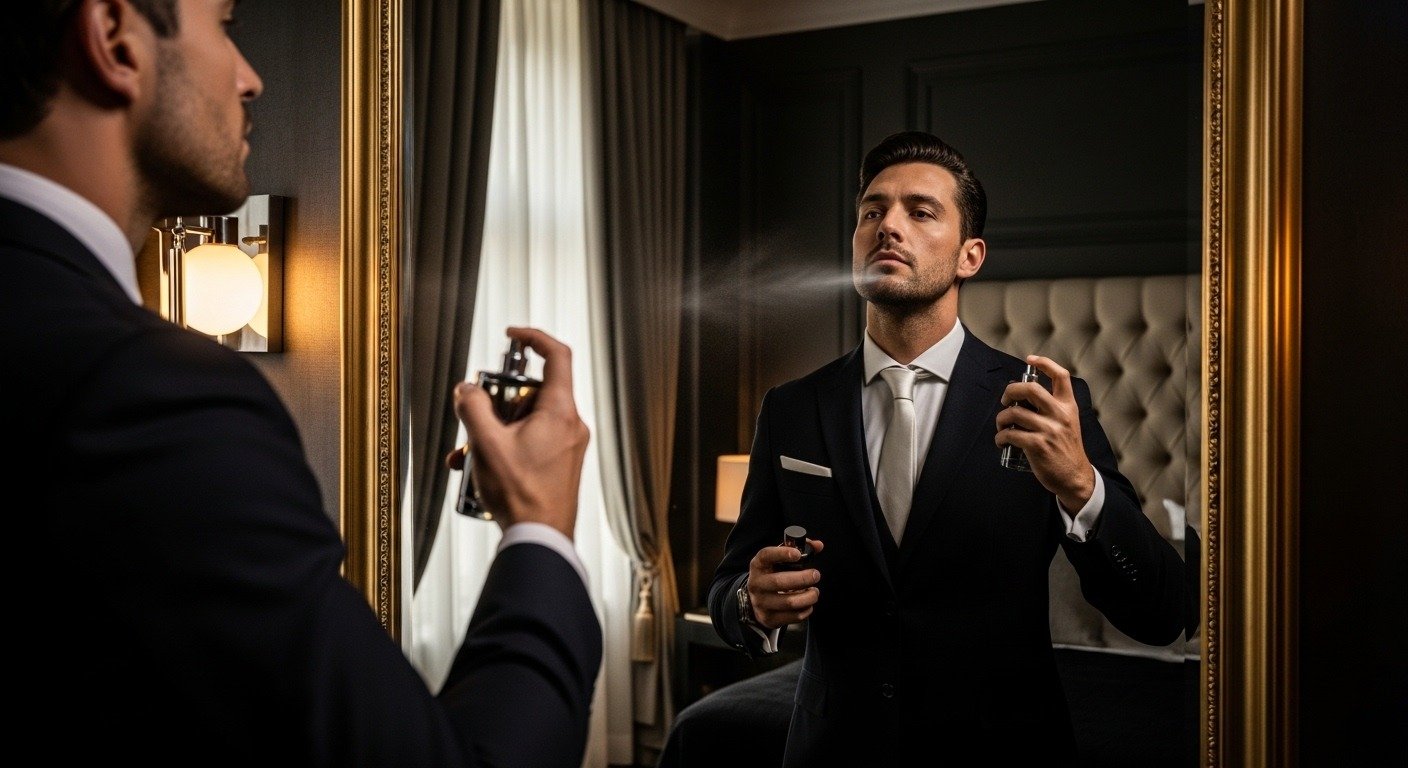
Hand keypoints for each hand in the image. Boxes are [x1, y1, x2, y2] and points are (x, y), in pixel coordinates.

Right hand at [444, 327, 589, 538]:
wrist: (541, 539)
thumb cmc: (522, 497)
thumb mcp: (487, 445)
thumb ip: (473, 409)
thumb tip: (466, 390)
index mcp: (560, 412)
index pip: (557, 356)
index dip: (534, 338)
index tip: (513, 336)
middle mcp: (570, 425)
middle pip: (533, 392)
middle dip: (498, 400)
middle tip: (477, 413)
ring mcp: (567, 445)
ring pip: (527, 420)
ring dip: (495, 429)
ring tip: (469, 450)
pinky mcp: (560, 463)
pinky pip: (531, 441)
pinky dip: (506, 446)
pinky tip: (479, 466)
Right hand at [746, 539, 824, 628]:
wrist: (757, 600)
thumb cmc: (773, 574)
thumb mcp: (780, 560)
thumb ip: (799, 549)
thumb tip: (818, 545)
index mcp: (758, 565)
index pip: (766, 556)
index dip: (782, 553)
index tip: (798, 554)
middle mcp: (756, 584)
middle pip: (780, 582)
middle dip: (802, 578)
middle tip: (816, 575)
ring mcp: (761, 603)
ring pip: (789, 602)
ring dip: (808, 597)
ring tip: (814, 592)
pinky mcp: (769, 618)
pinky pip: (792, 616)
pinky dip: (806, 610)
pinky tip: (808, 604)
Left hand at [994, 355, 1095, 509]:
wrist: (1075, 477)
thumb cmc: (1066, 450)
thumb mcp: (1069, 423)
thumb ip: (1053, 409)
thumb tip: (1024, 398)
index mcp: (1069, 407)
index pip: (1061, 376)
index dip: (1045, 363)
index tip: (1030, 359)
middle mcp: (1060, 415)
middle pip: (1031, 389)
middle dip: (1010, 391)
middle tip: (1005, 400)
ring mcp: (1049, 430)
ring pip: (1015, 412)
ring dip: (1001, 418)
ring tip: (1001, 426)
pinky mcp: (1038, 445)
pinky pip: (1010, 433)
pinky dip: (1000, 436)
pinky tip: (1001, 441)